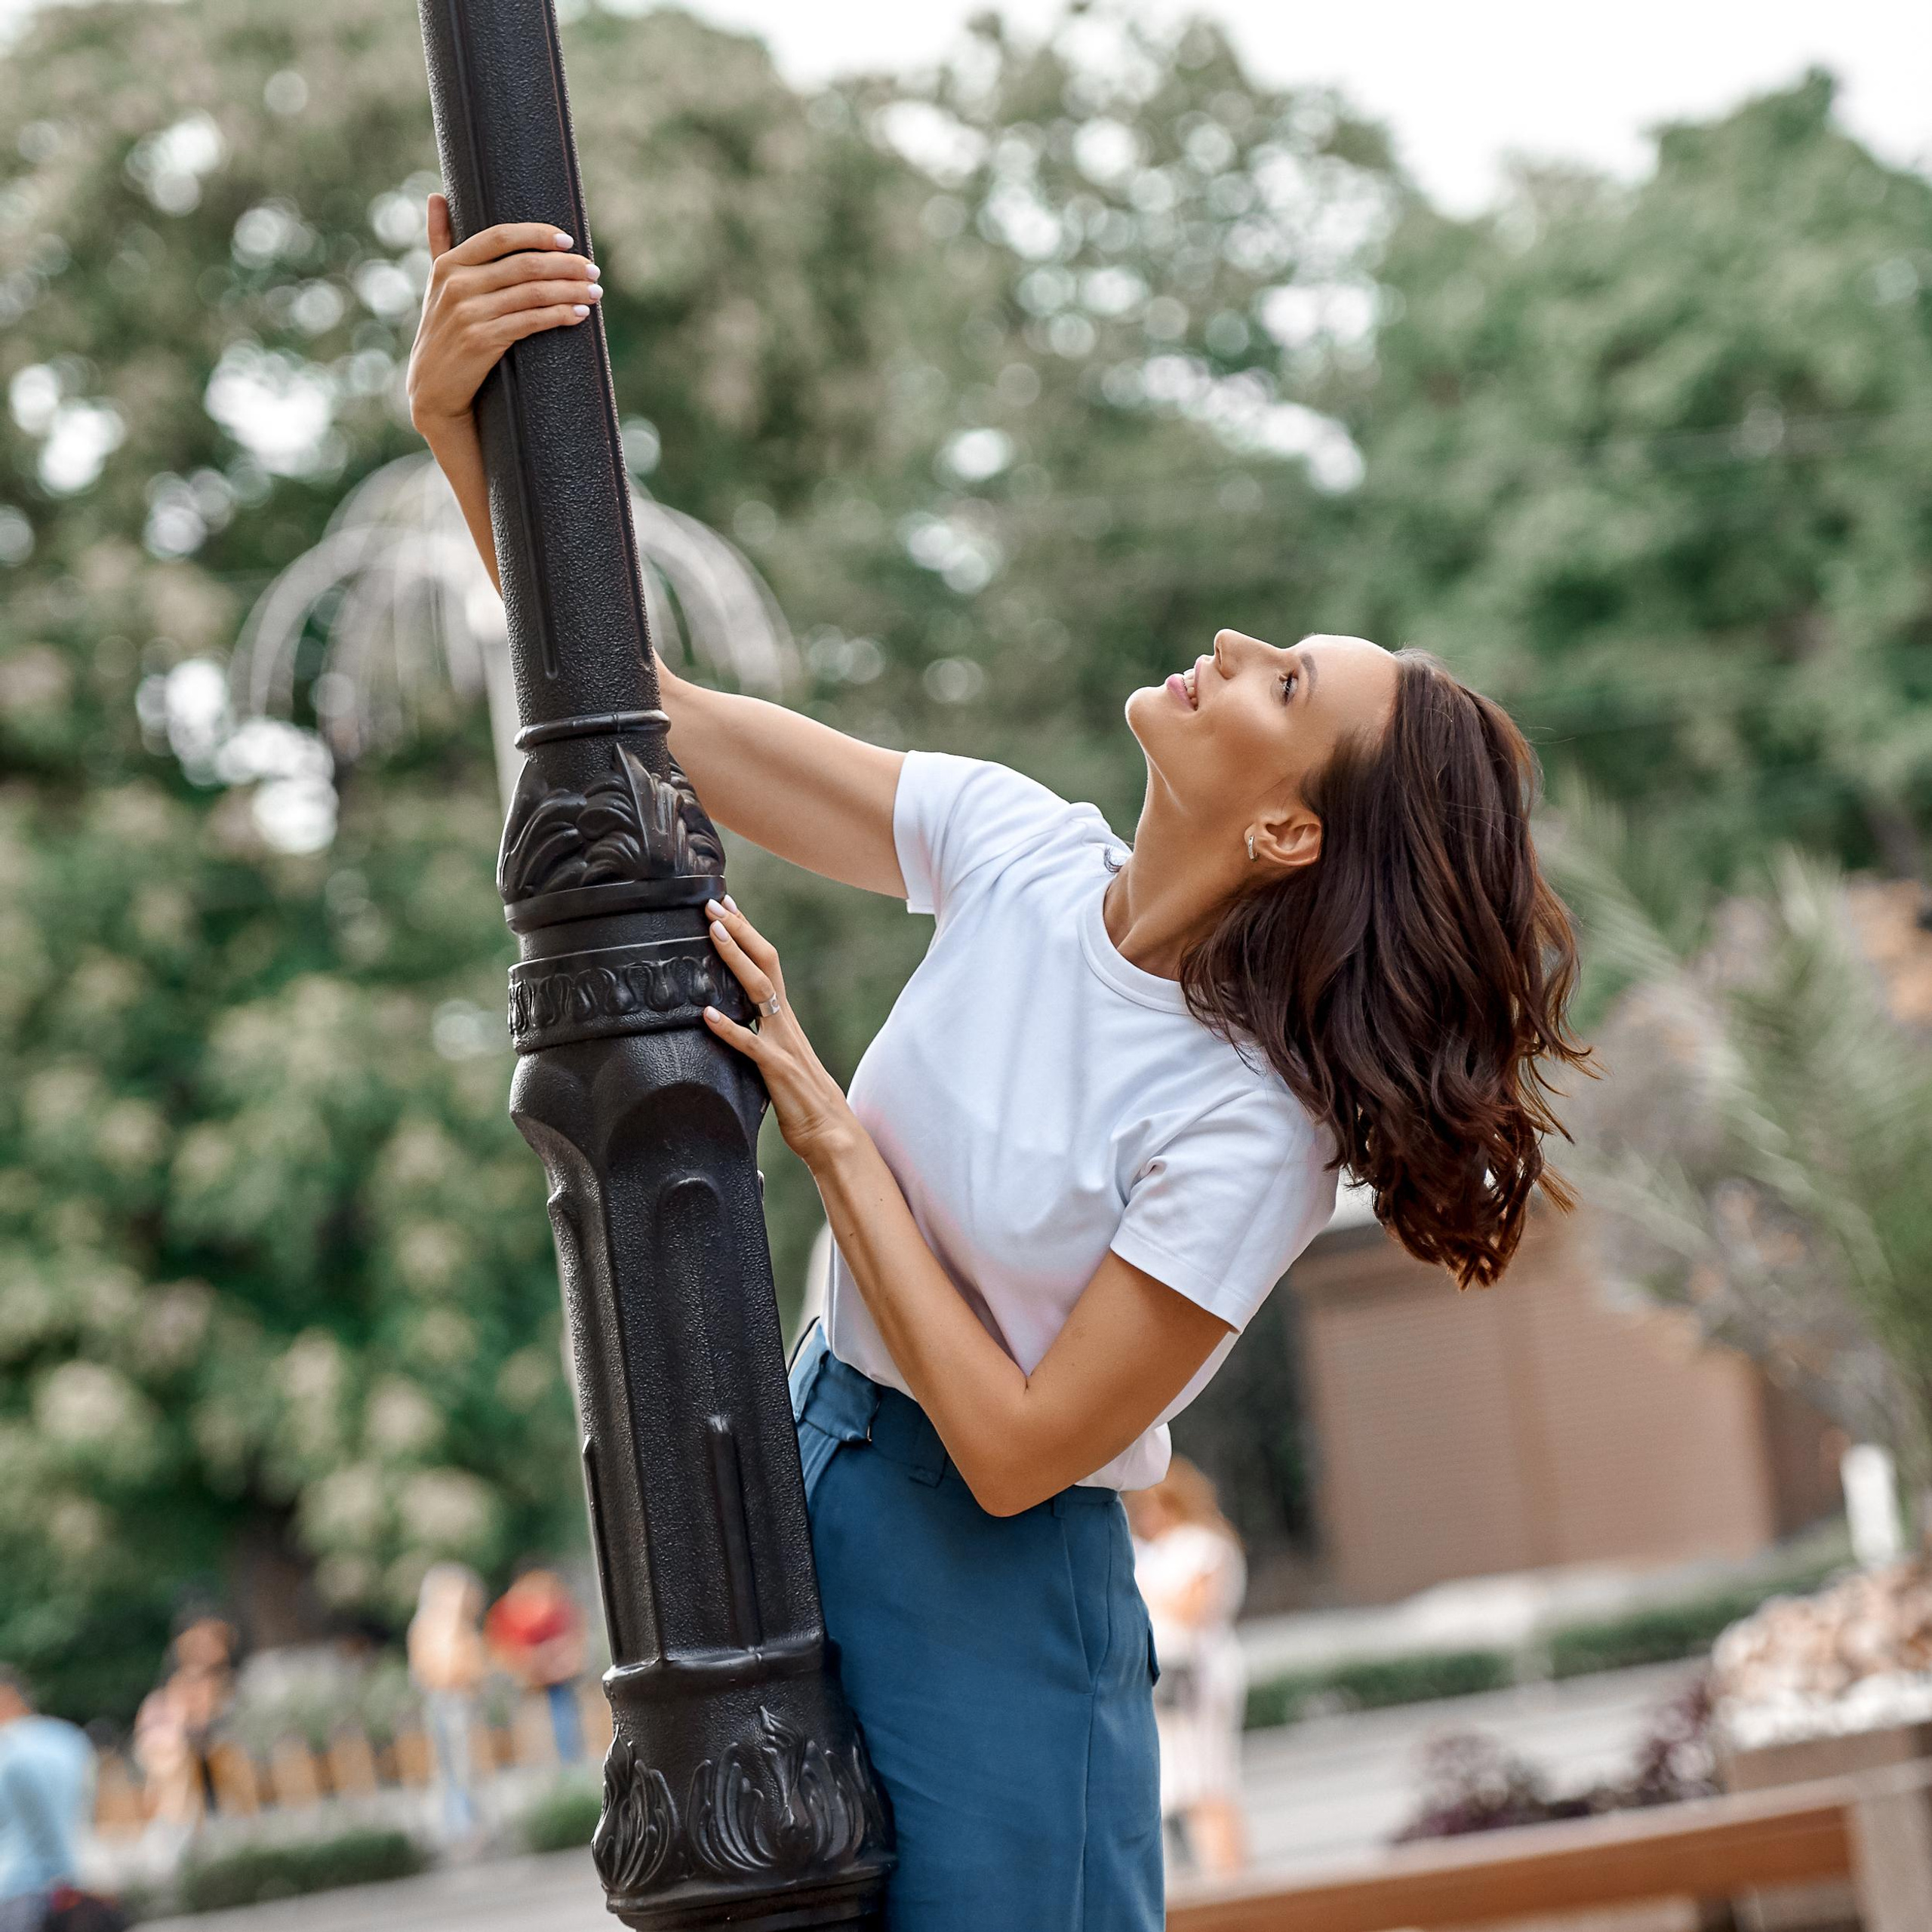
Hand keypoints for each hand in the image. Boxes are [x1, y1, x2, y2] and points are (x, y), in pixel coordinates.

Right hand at [406, 194, 603, 435]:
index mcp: (449, 264)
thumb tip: (437, 195)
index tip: (569, 241)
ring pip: (533, 293)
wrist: (433, 392)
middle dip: (566, 265)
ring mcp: (469, 313)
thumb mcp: (436, 286)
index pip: (501, 236)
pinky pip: (531, 322)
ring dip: (571, 290)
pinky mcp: (482, 341)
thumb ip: (440, 242)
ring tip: (594, 291)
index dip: (538, 235)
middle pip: (525, 265)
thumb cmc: (443, 334)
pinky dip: (560, 316)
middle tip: (593, 270)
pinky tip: (579, 315)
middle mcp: (457, 285)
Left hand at [701, 898, 857, 1167]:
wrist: (834, 1135)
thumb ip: (763, 1040)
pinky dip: (728, 1028)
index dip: (747, 934)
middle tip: (714, 903)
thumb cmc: (805, 1103)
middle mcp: (786, 1024)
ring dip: (735, 959)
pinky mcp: (777, 1070)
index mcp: (785, 1020)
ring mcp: (783, 1044)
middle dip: (740, 930)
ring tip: (713, 933)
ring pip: (759, 991)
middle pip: (766, 964)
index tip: (728, 908)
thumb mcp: (780, 1062)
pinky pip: (750, 1044)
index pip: (767, 965)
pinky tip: (706, 1015)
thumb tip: (739, 1027)